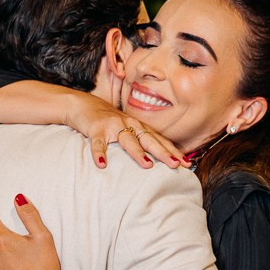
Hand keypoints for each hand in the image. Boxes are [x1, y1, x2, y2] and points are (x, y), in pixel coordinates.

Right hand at [65, 91, 185, 170]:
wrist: (83, 104)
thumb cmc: (108, 121)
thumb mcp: (127, 129)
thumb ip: (140, 141)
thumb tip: (156, 160)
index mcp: (138, 126)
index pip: (159, 140)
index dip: (172, 151)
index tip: (185, 164)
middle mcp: (129, 124)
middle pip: (149, 139)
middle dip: (163, 152)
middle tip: (175, 165)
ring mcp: (113, 126)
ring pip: (127, 140)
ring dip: (137, 153)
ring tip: (147, 165)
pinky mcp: (96, 129)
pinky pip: (98, 143)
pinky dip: (99, 154)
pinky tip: (102, 164)